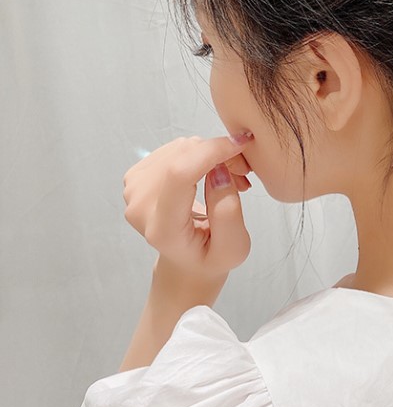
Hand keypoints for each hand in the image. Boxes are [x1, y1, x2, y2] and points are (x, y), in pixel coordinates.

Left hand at [122, 135, 253, 282]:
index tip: (242, 145)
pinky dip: (200, 153)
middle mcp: (140, 206)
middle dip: (220, 154)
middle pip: (183, 156)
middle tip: (243, 174)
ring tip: (229, 178)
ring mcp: (135, 188)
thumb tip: (219, 170)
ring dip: (212, 154)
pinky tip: (211, 172)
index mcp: (163, 229)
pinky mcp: (138, 174)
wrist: (187, 261)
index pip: (180, 175)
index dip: (212, 151)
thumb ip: (228, 212)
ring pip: (182, 147)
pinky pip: (176, 148)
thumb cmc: (211, 257)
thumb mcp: (234, 248)